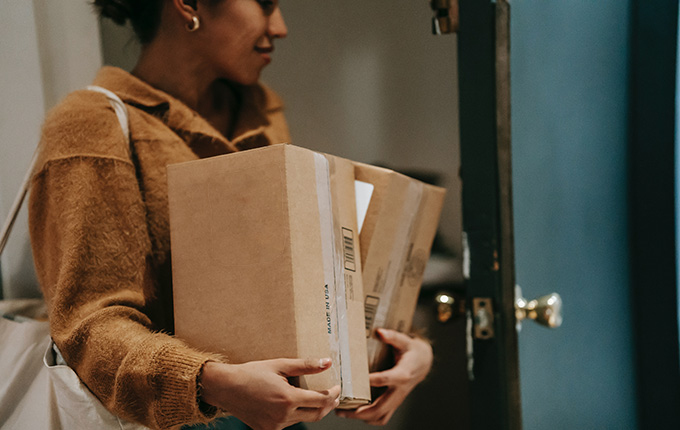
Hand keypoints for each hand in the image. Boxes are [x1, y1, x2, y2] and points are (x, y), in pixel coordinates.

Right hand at [200, 358, 340, 429]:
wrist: (225, 388)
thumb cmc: (251, 373)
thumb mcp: (279, 365)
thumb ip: (305, 365)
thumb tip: (327, 362)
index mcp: (287, 399)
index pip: (321, 400)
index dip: (333, 394)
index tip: (338, 387)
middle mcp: (282, 416)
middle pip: (316, 415)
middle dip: (328, 405)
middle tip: (333, 395)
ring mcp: (274, 426)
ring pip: (302, 420)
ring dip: (312, 410)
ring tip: (314, 397)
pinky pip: (288, 424)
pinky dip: (296, 415)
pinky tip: (294, 404)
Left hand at [336, 328, 432, 425]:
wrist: (424, 363)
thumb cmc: (412, 351)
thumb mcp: (405, 340)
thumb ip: (393, 336)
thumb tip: (379, 332)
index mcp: (403, 373)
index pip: (387, 379)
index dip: (373, 381)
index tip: (356, 381)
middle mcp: (400, 389)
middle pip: (382, 406)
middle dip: (361, 411)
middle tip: (342, 408)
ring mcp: (397, 398)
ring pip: (381, 415)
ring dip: (362, 417)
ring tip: (343, 412)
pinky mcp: (394, 402)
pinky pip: (383, 416)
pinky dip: (369, 418)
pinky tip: (355, 413)